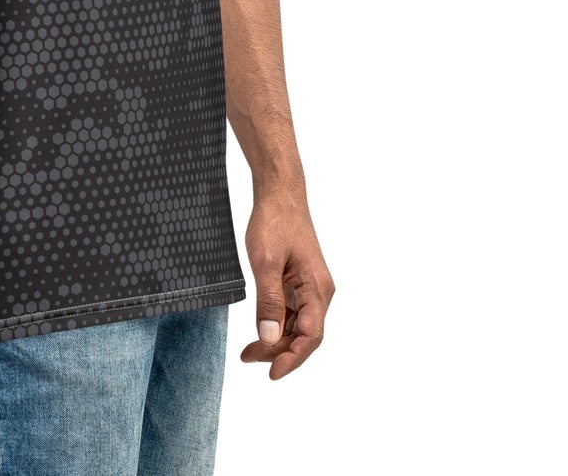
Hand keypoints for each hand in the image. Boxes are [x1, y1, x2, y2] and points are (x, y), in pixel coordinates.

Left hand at [239, 184, 334, 379]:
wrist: (279, 194)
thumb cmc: (275, 222)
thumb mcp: (266, 261)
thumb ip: (269, 300)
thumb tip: (269, 338)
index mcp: (317, 288)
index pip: (311, 335)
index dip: (292, 357)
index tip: (272, 373)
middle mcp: (318, 292)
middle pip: (304, 335)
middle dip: (279, 352)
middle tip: (248, 358)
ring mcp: (309, 288)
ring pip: (297, 326)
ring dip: (276, 341)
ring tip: (248, 352)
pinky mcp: (298, 282)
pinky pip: (291, 312)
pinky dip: (275, 325)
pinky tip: (258, 331)